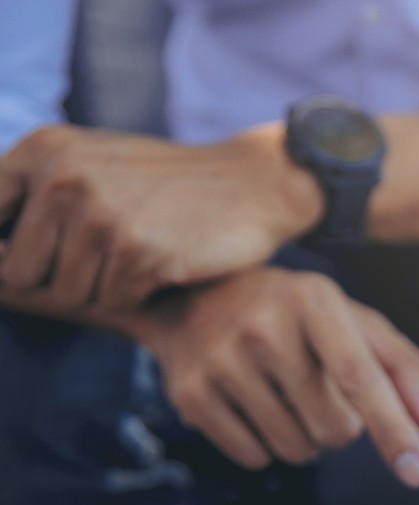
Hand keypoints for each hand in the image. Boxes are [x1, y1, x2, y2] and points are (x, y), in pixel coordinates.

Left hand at [0, 125, 321, 308]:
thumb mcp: (93, 165)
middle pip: (19, 271)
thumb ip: (34, 197)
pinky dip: (139, 294)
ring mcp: (101, 213)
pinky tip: (165, 263)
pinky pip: (113, 301)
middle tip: (104, 260)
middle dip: (58, 279)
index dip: (9, 253)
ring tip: (138, 257)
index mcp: (43, 149)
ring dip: (102, 289)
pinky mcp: (139, 250)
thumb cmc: (167, 185)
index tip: (46, 255)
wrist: (252, 184)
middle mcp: (63, 176)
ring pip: (67, 292)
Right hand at [136, 269, 418, 487]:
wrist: (196, 298)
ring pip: (297, 449)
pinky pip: (255, 458)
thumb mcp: (354, 322)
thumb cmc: (297, 316)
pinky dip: (267, 447)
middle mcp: (264, 326)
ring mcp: (222, 361)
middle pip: (334, 427)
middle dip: (342, 426)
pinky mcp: (191, 395)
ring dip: (306, 439)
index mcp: (315, 301)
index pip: (361, 376)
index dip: (394, 428)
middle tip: (321, 392)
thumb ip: (404, 369)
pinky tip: (255, 406)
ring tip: (286, 396)